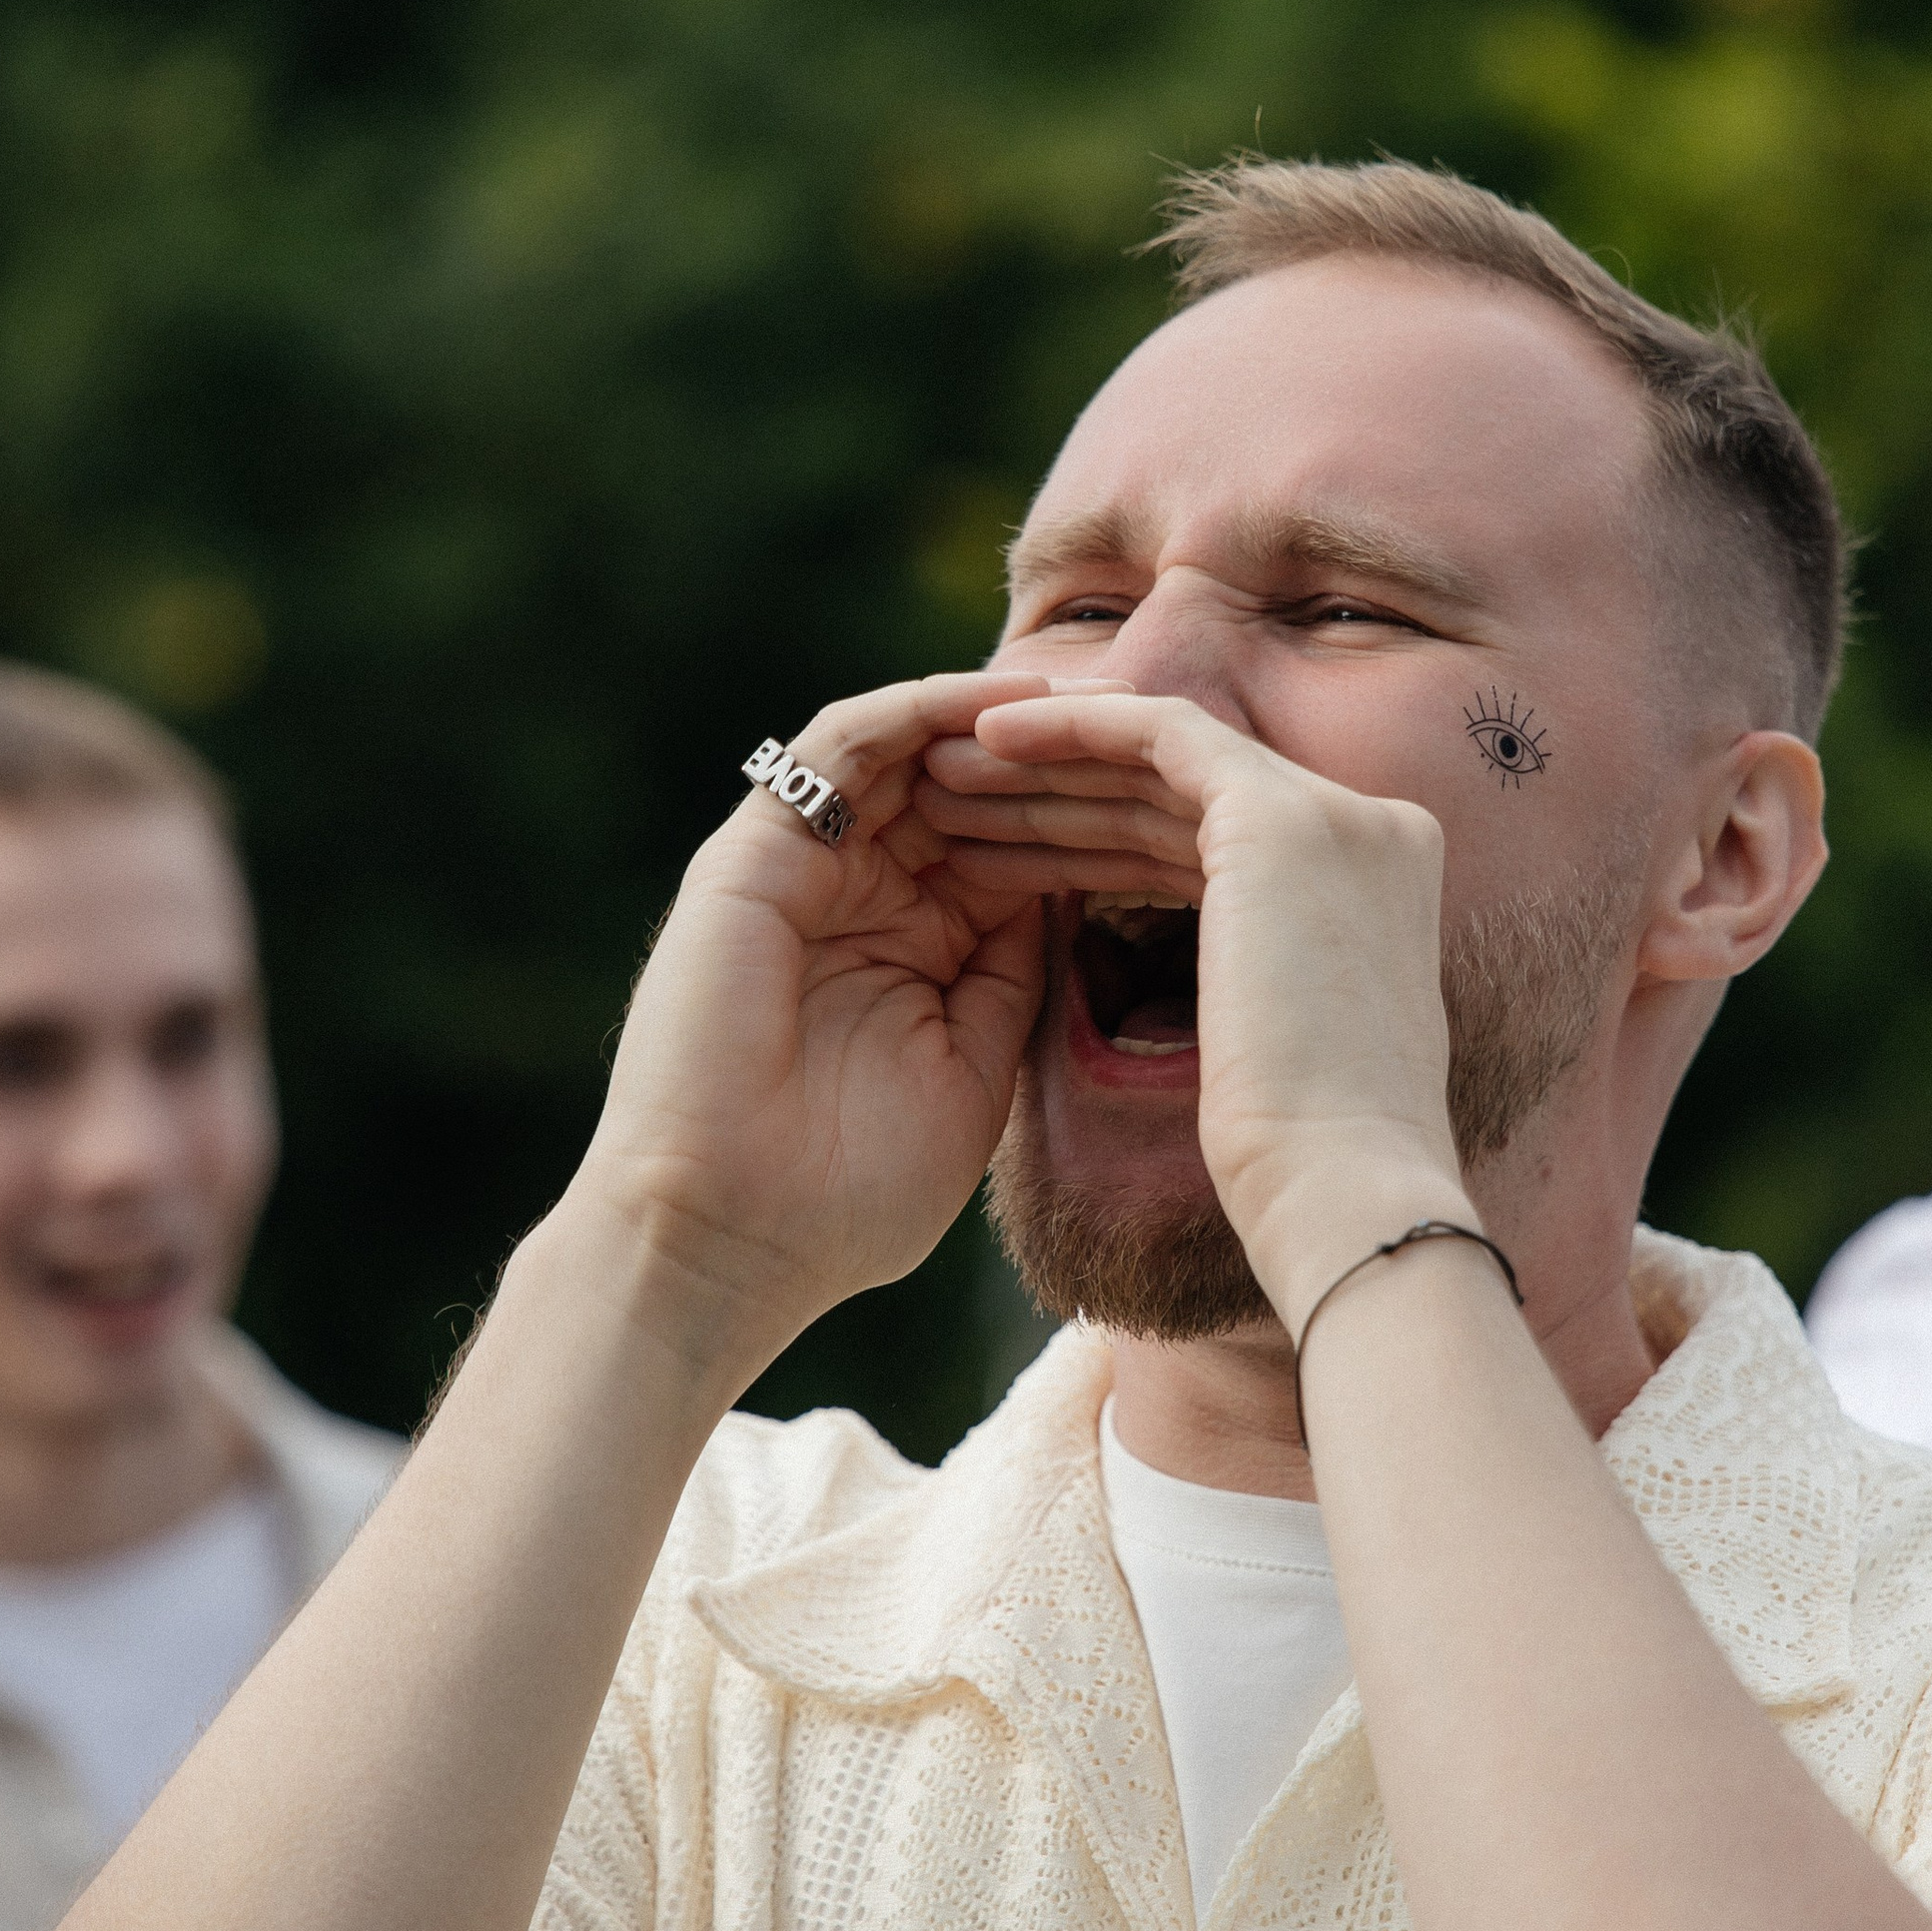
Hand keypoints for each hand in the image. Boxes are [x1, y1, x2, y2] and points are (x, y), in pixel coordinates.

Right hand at [566, 671, 1129, 1382]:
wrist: (733, 1241)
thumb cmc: (851, 1193)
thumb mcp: (977, 1064)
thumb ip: (1019, 970)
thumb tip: (1086, 884)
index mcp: (920, 947)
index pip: (1016, 843)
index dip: (1099, 810)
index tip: (1198, 793)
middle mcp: (864, 892)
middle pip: (972, 781)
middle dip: (1065, 746)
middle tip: (1163, 707)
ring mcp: (807, 867)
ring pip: (912, 745)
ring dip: (1001, 711)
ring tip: (1096, 690)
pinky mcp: (754, 853)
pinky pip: (842, 746)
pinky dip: (922, 710)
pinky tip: (1003, 698)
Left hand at [917, 692, 1471, 1322]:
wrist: (1340, 1193)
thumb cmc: (1295, 1164)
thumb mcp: (1277, 1040)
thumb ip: (1253, 974)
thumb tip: (1209, 976)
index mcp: (1379, 885)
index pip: (1217, 831)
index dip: (1106, 825)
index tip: (1012, 846)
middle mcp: (1375, 830)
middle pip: (1185, 789)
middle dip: (1064, 786)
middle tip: (956, 792)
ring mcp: (1339, 815)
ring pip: (1164, 756)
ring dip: (1047, 759)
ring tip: (942, 774)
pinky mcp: (1285, 817)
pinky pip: (1159, 733)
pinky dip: (1072, 729)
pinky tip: (989, 741)